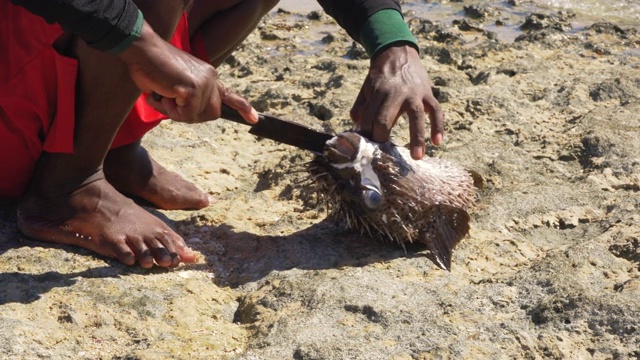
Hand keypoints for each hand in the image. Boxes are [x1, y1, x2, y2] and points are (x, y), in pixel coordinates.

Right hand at [118, 21, 257, 123]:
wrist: (142, 50)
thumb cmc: (152, 67)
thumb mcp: (175, 84)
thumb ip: (186, 98)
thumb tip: (187, 113)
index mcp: (208, 76)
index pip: (229, 95)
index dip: (243, 108)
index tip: (255, 120)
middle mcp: (211, 78)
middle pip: (212, 114)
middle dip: (191, 116)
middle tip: (170, 102)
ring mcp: (204, 83)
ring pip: (197, 117)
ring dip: (177, 113)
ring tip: (164, 94)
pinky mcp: (194, 89)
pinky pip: (185, 115)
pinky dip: (170, 110)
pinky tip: (162, 93)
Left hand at [350, 45, 443, 159]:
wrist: (398, 53)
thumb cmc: (380, 77)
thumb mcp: (366, 89)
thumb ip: (360, 109)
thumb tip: (358, 132)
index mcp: (377, 93)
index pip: (368, 119)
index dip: (366, 135)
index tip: (367, 148)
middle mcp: (395, 93)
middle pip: (386, 118)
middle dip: (382, 138)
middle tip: (383, 156)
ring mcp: (414, 93)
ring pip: (416, 116)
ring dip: (417, 137)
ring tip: (417, 157)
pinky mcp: (428, 93)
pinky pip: (436, 111)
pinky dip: (438, 126)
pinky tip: (437, 142)